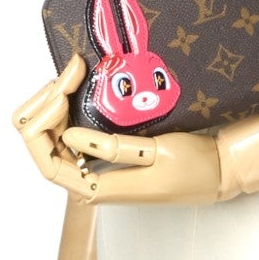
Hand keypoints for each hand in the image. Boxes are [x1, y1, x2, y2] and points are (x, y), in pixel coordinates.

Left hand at [12, 50, 225, 204]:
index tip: (63, 91)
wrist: (215, 173)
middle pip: (43, 145)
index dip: (45, 124)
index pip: (47, 161)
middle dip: (47, 106)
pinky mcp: (100, 158)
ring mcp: (91, 170)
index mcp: (96, 189)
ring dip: (55, 103)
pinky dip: (66, 108)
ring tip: (73, 72)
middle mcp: (86, 183)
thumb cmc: (191, 167)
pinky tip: (76, 85)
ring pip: (52, 137)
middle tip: (71, 71)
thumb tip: (68, 136)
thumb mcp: (157, 153)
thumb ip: (113, 148)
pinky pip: (67, 133)